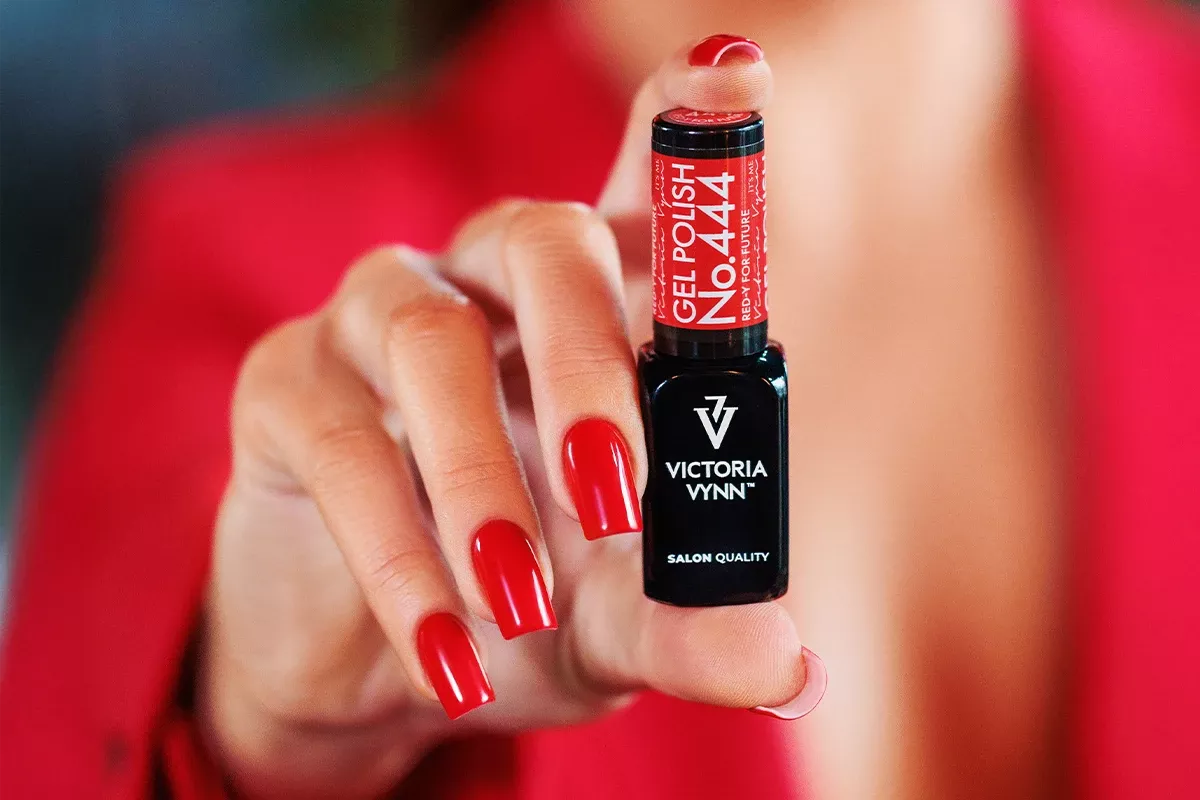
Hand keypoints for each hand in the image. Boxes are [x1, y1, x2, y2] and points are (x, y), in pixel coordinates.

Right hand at [201, 39, 818, 797]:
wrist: (382, 665)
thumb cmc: (526, 609)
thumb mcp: (617, 627)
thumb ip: (691, 625)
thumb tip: (785, 663)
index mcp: (595, 318)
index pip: (643, 200)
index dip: (687, 131)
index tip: (736, 76)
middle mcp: (490, 287)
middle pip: (543, 240)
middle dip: (586, 362)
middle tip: (615, 497)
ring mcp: (380, 324)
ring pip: (429, 341)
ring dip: (481, 483)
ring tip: (520, 604)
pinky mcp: (289, 388)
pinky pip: (342, 446)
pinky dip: (400, 556)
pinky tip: (446, 649)